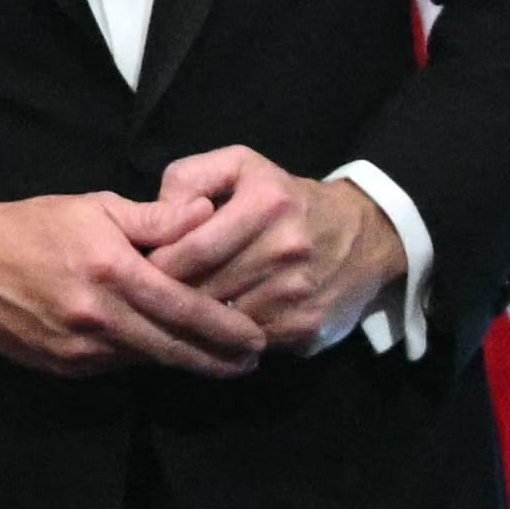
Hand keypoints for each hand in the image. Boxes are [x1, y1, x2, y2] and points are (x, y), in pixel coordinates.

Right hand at [0, 189, 265, 378]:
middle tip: (252, 360)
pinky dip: (145, 359)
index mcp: (110, 271)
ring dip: (184, 361)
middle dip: (216, 357)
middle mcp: (96, 316)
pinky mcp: (61, 365)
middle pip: (170, 346)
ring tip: (223, 360)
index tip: (256, 337)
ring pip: (144, 359)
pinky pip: (115, 365)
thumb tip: (208, 212)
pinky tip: (169, 353)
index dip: (223, 327)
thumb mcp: (97, 207)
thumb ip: (156, 217)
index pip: (182, 308)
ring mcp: (76, 347)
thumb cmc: (36, 225)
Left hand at [147, 144, 407, 356]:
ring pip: (219, 321)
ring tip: (184, 310)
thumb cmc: (288, 200)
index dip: (156, 266)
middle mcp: (285, 248)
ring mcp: (298, 293)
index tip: (142, 269)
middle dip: (169, 297)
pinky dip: (226, 336)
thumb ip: (191, 177)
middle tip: (153, 295)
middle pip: (201, 290)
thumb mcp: (243, 167)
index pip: (190, 250)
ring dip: (196, 321)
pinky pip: (245, 341)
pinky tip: (220, 323)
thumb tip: (157, 214)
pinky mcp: (305, 327)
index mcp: (267, 203)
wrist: (367, 235)